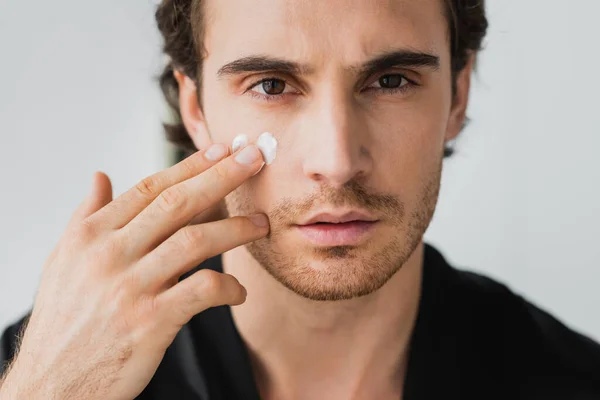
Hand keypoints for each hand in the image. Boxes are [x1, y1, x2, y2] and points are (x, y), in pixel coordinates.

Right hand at [0, 143, 267, 399]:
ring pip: (195, 241)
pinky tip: (239, 291)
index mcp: (91, 234)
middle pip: (177, 203)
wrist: (51, 385)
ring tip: (262, 224)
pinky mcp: (149, 322)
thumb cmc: (64, 321)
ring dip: (235, 229)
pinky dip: (228, 287)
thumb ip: (85, 216)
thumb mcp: (64, 261)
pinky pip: (202, 291)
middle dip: (222, 176)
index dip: (191, 166)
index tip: (222, 150)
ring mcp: (130, 287)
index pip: (150, 188)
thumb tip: (100, 176)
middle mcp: (109, 254)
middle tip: (255, 158)